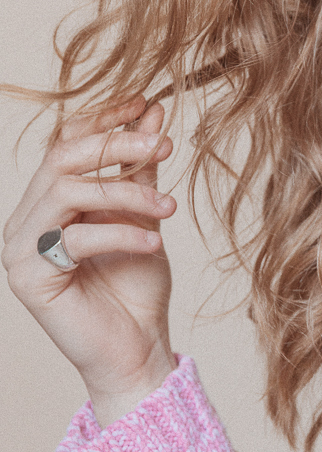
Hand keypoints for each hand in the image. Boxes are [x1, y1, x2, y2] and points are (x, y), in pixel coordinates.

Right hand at [2, 96, 178, 425]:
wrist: (137, 348)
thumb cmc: (137, 285)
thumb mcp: (143, 213)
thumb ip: (141, 165)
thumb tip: (152, 109)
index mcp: (48, 200)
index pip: (67, 141)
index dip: (105, 118)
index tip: (146, 103)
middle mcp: (26, 219)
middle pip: (63, 158)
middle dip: (117, 145)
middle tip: (163, 144)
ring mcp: (21, 248)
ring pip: (69, 192)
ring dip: (127, 192)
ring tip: (169, 207)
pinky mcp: (30, 278)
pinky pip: (77, 238)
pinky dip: (122, 233)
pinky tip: (155, 241)